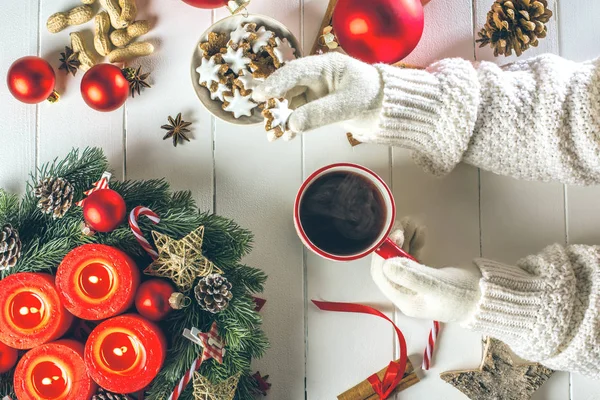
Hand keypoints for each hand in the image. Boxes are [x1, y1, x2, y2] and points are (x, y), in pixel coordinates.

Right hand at [252, 52, 382, 136]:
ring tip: (272, 135)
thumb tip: (292, 124)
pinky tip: (286, 137)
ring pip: (291, 103)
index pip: (295, 71)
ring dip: (281, 119)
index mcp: (326, 66)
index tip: (261, 96)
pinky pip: (299, 115)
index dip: (276, 82)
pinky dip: (291, 126)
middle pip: (288, 88)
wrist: (387, 110)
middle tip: (265, 119)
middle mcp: (317, 77)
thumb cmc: (373, 97)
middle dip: (276, 105)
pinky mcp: (317, 106)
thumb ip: (320, 113)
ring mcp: (316, 92)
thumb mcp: (348, 105)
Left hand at [370, 219, 480, 322]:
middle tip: (406, 223)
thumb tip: (387, 264)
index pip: (381, 274)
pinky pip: (410, 254)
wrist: (487, 295)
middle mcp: (404, 291)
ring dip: (404, 237)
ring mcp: (412, 281)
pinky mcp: (422, 272)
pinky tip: (421, 232)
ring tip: (415, 223)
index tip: (396, 234)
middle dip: (395, 241)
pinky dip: (413, 241)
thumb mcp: (437, 286)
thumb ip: (411, 276)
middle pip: (389, 262)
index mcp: (404, 299)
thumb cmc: (463, 294)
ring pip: (399, 255)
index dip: (383, 252)